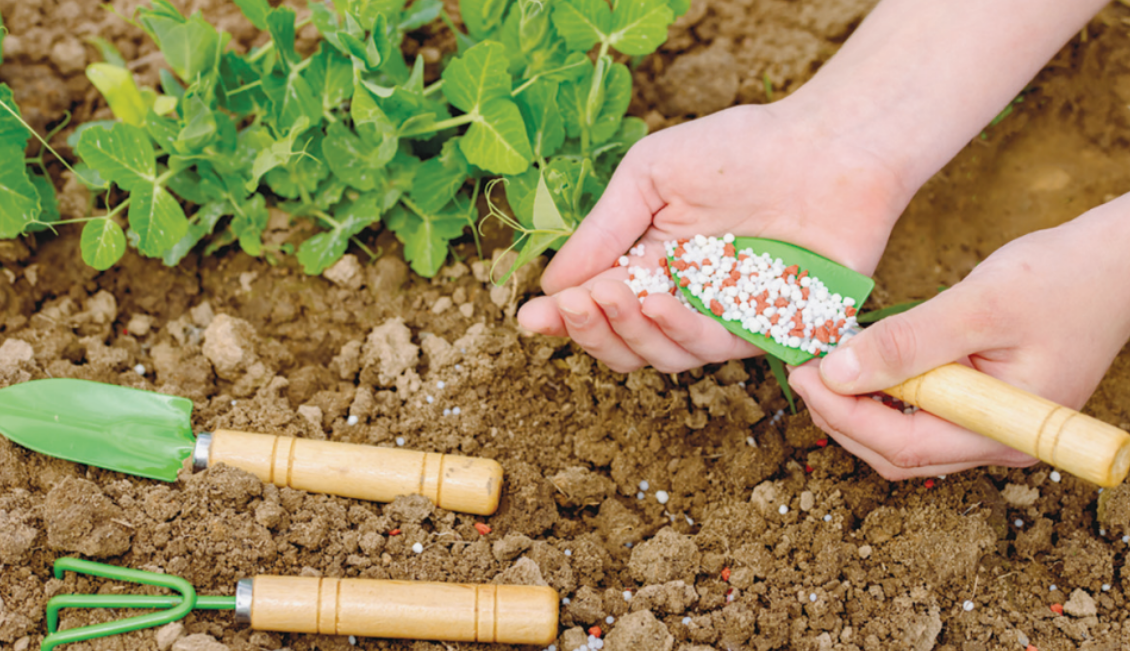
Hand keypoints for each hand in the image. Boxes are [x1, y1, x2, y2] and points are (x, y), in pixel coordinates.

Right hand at [517, 101, 911, 372]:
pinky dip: (680, 331)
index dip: (564, 319)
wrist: (827, 145)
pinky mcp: (766, 331)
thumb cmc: (740, 148)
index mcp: (649, 264)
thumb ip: (604, 231)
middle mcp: (682, 299)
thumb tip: (551, 286)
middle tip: (580, 302)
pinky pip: (713, 348)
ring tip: (613, 296)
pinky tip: (659, 302)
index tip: (533, 319)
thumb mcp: (651, 176)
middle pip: (624, 344)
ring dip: (631, 331)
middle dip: (593, 329)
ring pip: (662, 355)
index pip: (598, 307)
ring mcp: (723, 318)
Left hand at [787, 199, 1129, 478]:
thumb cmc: (1060, 280)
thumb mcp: (976, 305)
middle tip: (801, 371)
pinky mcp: (986, 407)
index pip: (902, 446)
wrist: (1117, 265)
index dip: (842, 415)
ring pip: (905, 440)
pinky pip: (922, 417)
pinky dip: (883, 396)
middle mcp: (998, 443)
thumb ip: (907, 342)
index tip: (802, 374)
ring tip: (822, 367)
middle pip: (897, 454)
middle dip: (841, 417)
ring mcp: (993, 429)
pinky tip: (860, 364)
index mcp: (1003, 430)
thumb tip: (835, 373)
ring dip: (858, 409)